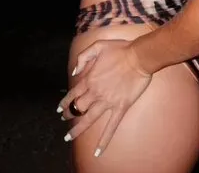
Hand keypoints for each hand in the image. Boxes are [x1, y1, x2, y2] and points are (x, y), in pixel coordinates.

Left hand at [57, 39, 151, 157]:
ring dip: (77, 130)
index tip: (59, 110)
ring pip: (89, 120)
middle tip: (65, 121)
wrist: (138, 57)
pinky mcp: (120, 108)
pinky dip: (104, 141)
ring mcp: (107, 102)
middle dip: (70, 115)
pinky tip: (98, 152)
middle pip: (78, 108)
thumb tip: (74, 73)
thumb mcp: (98, 46)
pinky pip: (111, 127)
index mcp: (89, 79)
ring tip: (68, 138)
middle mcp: (95, 93)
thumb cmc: (120, 49)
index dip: (64, 102)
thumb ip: (83, 57)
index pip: (73, 94)